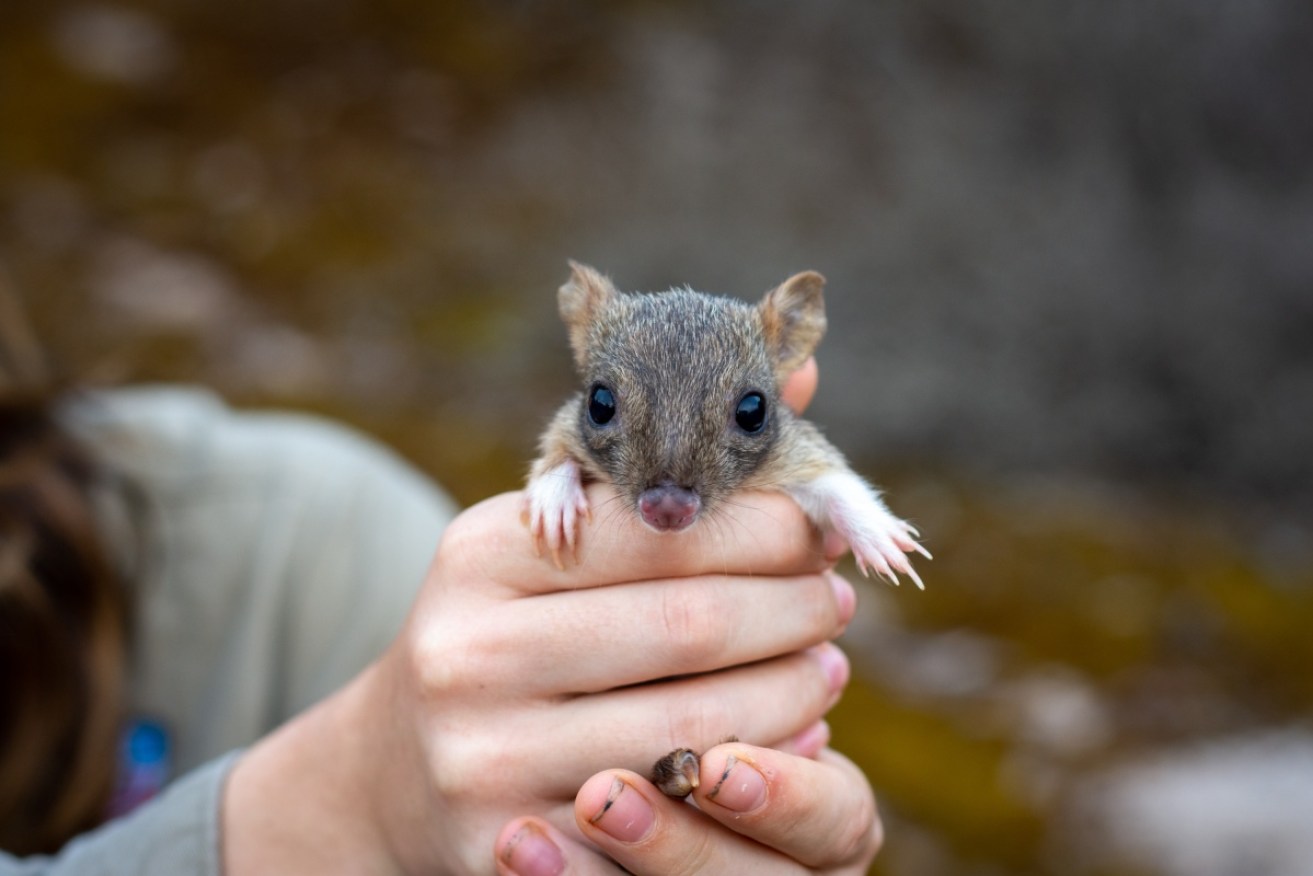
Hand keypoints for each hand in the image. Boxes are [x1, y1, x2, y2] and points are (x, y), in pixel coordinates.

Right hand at [223, 472, 854, 873]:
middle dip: (790, 610)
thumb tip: (810, 369)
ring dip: (790, 692)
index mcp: (480, 555)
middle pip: (688, 628)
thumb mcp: (552, 540)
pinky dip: (750, 775)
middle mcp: (468, 653)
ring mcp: (483, 759)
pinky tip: (788, 743)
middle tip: (835, 605)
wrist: (400, 765)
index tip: (816, 531)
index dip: (762, 530)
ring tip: (826, 667)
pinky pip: (671, 811)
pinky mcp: (509, 846)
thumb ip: (666, 474)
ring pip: (695, 725)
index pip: (656, 529)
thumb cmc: (506, 628)